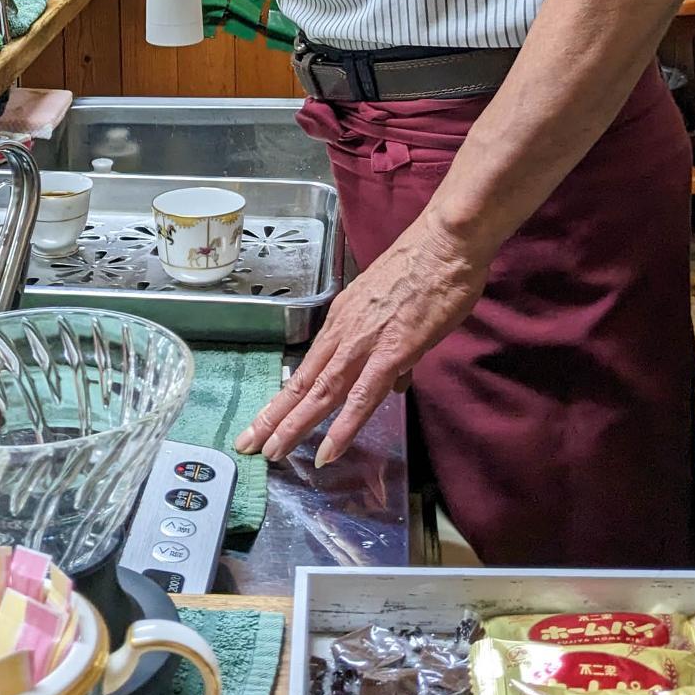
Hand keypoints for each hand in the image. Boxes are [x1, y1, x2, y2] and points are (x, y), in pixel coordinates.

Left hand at [235, 212, 489, 466]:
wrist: (446, 242)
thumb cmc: (428, 268)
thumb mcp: (396, 307)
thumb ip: (391, 347)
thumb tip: (394, 380)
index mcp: (344, 319)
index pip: (308, 367)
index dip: (284, 398)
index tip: (264, 422)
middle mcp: (345, 331)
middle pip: (304, 382)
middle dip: (275, 417)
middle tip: (248, 446)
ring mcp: (365, 341)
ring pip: (323, 392)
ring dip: (296, 425)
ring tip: (274, 452)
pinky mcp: (393, 351)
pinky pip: (363, 396)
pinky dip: (344, 426)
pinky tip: (328, 451)